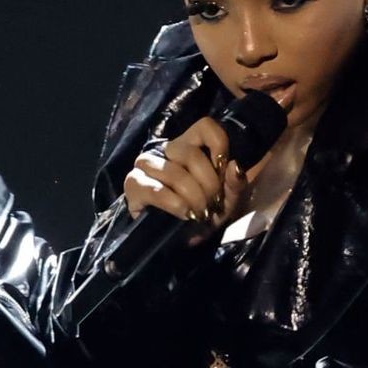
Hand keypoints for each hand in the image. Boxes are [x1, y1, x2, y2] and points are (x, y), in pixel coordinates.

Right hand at [123, 115, 259, 245]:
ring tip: (197, 213)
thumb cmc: (202, 214)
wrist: (177, 241)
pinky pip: (154, 188)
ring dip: (190, 195)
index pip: (204, 126)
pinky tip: (182, 213)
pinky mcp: (133, 184)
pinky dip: (172, 202)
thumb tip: (234, 166)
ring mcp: (146, 165)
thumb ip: (235, 183)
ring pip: (173, 171)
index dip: (218, 143)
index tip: (223, 168)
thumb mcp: (226, 201)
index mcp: (191, 147)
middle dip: (207, 183)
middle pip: (189, 153)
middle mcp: (167, 151)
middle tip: (211, 204)